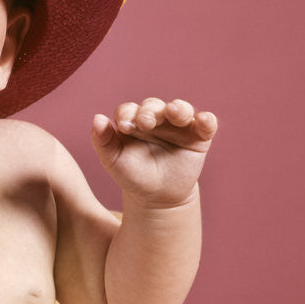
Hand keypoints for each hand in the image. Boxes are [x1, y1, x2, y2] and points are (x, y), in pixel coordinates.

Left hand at [91, 98, 216, 206]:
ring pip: (180, 109)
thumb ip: (103, 141)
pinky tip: (205, 120)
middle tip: (145, 122)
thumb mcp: (113, 160)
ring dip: (178, 109)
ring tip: (174, 112)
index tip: (124, 127)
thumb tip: (97, 118)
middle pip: (154, 106)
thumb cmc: (133, 175)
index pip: (129, 110)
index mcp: (133, 121)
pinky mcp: (198, 136)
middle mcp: (156, 118)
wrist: (158, 197)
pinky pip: (206, 124)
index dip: (126, 114)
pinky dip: (207, 120)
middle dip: (150, 112)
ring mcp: (178, 126)